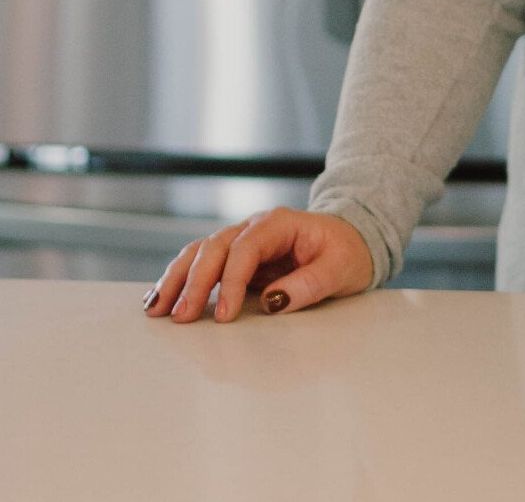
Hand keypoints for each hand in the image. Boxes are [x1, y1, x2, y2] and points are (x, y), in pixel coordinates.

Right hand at [142, 208, 374, 323]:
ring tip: (157, 309)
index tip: (224, 315)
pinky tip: (160, 299)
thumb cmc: (346, 252)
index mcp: (280, 223)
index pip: (245, 249)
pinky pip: (200, 264)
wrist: (350, 241)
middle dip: (194, 283)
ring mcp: (241, 240)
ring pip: (199, 253)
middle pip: (214, 248)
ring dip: (176, 279)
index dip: (230, 282)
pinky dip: (179, 280)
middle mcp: (254, 227)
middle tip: (181, 317)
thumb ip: (309, 283)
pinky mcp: (234, 257)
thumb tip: (271, 301)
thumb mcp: (340, 268)